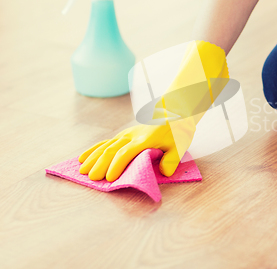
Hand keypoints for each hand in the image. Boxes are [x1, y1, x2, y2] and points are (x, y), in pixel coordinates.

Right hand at [78, 117, 195, 180]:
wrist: (175, 111)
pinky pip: (105, 142)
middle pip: (112, 150)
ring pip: (105, 146)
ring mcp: (126, 134)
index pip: (126, 153)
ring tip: (82, 170)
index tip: (110, 178)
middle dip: (100, 165)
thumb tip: (164, 172)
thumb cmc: (178, 130)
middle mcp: (131, 136)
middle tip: (92, 179)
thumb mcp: (180, 145)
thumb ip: (171, 159)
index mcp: (144, 140)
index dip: (117, 166)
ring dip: (93, 158)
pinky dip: (93, 150)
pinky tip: (83, 157)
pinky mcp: (124, 135)